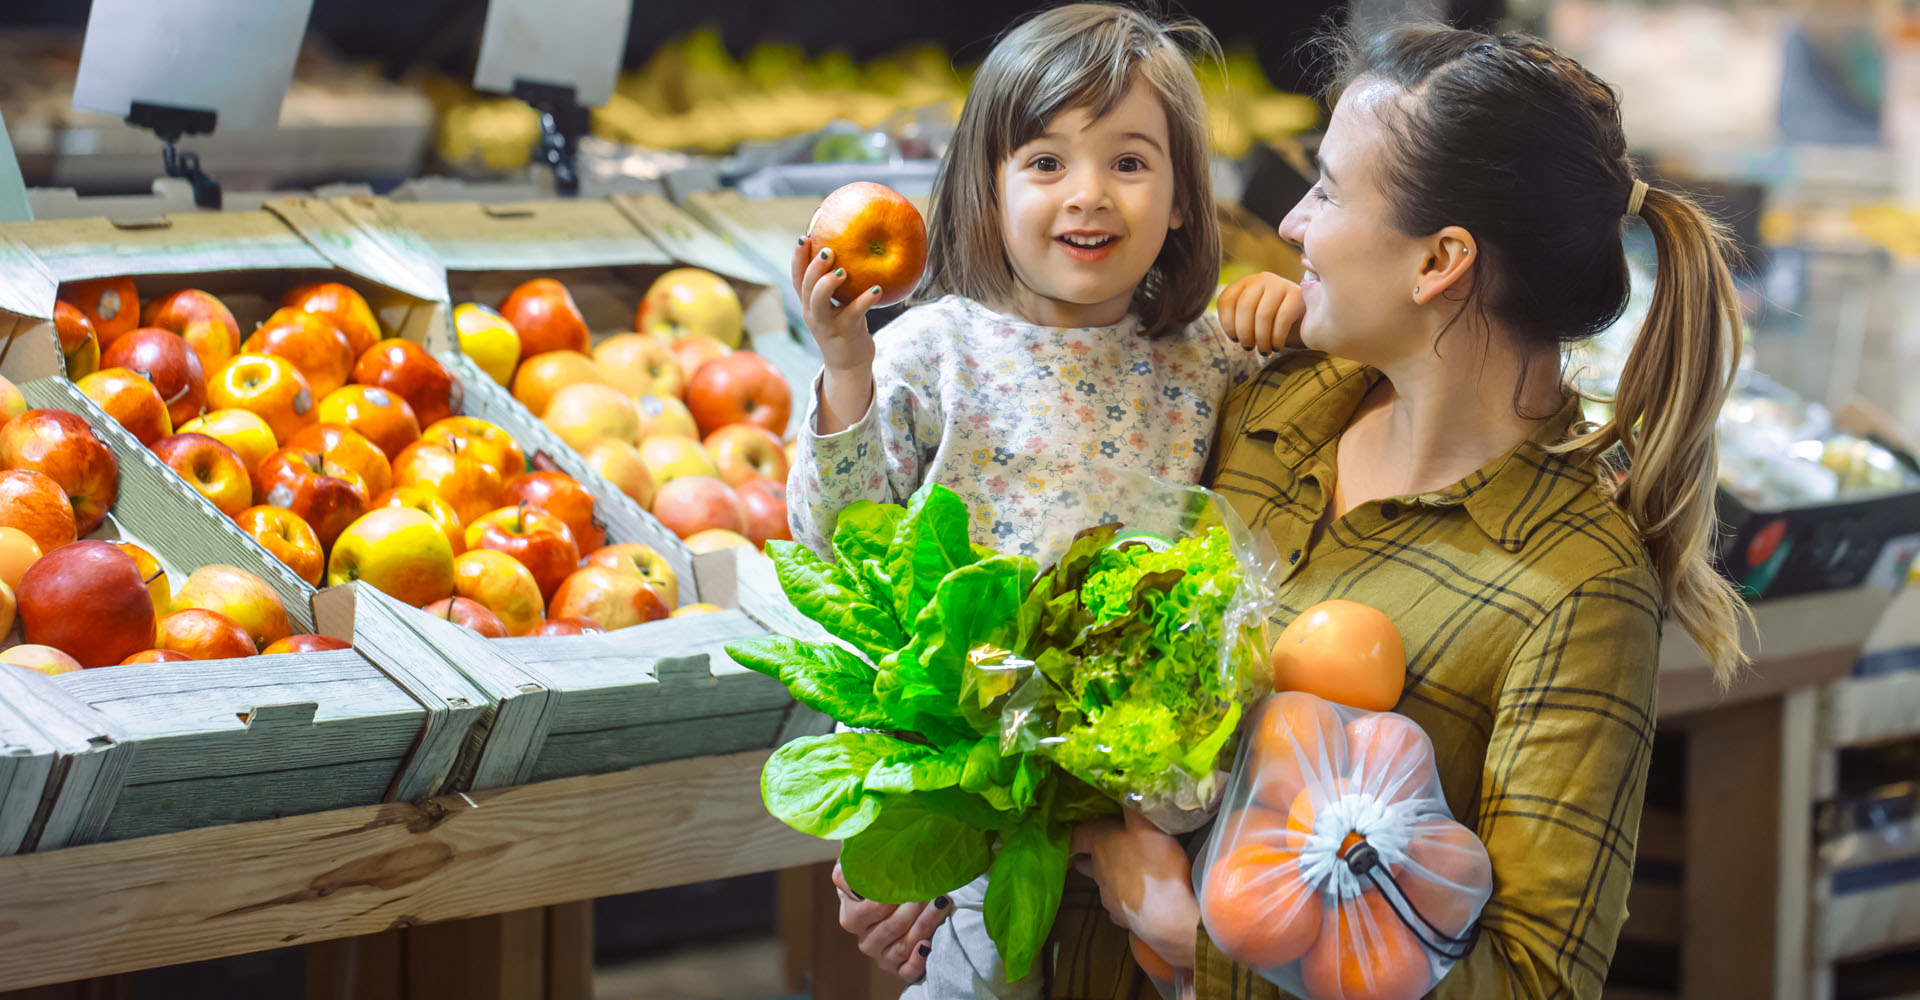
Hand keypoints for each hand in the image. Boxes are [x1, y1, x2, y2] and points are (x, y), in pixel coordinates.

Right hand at [793, 237, 886, 434]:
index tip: (805, 237)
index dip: (798, 258)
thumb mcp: (837, 305)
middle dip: (813, 267)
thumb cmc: (846, 327)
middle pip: (805, 287)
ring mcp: (827, 324)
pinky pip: (853, 314)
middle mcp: (813, 313)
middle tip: (828, 250)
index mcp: (809, 304)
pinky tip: (877, 289)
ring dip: (828, 284)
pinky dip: (864, 300)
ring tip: (842, 270)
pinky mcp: (845, 333)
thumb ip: (839, 284)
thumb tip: (855, 250)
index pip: (797, 278)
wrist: (849, 365)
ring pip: (819, 302)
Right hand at [831, 861, 953, 982]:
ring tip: (941, 903)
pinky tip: (928, 945)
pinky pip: (908, 971)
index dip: (889, 897)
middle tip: (929, 889)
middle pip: (891, 928)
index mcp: (852, 917)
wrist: (894, 896)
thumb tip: (847, 876)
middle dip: (913, 908)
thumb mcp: (860, 867)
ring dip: (924, 924)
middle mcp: (865, 940)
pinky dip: (919, 960)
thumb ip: (850, 870)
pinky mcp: (900, 969)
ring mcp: (883, 956)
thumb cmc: (877, 878)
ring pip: (902, 946)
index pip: (870, 910)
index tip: (907, 881)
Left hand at [1071, 809, 1200, 968]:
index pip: (1075, 837)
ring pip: (1103, 884)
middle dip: (1089, 856)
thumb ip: (1135, 803)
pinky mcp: (1123, 919)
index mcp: (1099, 846)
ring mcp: (1109, 899)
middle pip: (1084, 863)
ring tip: (1129, 871)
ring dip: (1111, 877)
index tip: (1077, 829)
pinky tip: (1141, 897)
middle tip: (1102, 848)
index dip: (1076, 832)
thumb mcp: (1147, 823)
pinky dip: (1127, 900)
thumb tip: (1124, 782)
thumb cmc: (1154, 863)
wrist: (1167, 916)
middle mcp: (1098, 873)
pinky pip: (1120, 906)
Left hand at [1218, 272, 1304, 353]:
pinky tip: (1277, 346)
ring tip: (1264, 351)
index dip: (1227, 324)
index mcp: (1245, 284)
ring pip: (1263, 314)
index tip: (1235, 339)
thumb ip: (1238, 320)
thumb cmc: (1272, 324)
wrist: (1304, 321)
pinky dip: (1276, 337)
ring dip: (1261, 338)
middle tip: (1249, 348)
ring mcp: (1280, 284)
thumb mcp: (1252, 318)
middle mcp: (1261, 279)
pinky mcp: (1297, 295)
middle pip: (1244, 307)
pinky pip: (1282, 319)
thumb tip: (1234, 336)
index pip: (1226, 300)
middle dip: (1245, 333)